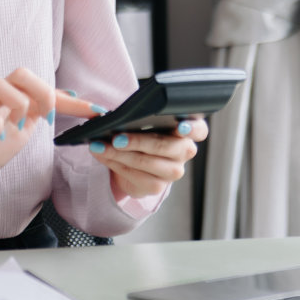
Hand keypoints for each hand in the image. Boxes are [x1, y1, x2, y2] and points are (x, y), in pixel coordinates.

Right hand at [0, 68, 106, 187]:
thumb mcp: (27, 126)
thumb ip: (44, 110)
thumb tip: (73, 97)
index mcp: (17, 95)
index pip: (47, 89)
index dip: (72, 102)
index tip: (95, 113)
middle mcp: (1, 95)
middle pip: (21, 73)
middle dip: (41, 92)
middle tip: (47, 117)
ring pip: (0, 85)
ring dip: (17, 106)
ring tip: (18, 127)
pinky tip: (0, 137)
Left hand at [89, 117, 208, 199]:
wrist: (136, 162)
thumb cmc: (143, 132)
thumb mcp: (144, 120)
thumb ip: (138, 114)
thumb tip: (105, 113)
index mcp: (188, 129)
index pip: (199, 129)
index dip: (192, 128)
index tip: (181, 126)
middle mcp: (185, 151)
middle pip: (165, 146)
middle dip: (137, 141)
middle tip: (116, 138)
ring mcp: (174, 171)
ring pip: (147, 162)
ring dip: (120, 154)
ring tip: (100, 146)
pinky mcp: (158, 187)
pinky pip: (135, 176)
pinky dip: (115, 164)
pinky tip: (103, 155)